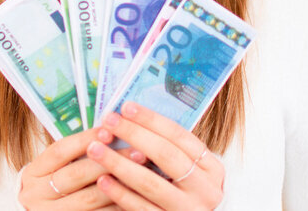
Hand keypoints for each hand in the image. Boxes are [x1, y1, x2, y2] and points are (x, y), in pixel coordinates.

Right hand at [19, 127, 148, 209]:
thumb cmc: (50, 189)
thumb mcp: (50, 171)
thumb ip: (73, 156)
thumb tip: (110, 133)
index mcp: (33, 173)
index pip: (60, 151)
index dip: (85, 139)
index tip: (110, 130)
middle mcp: (37, 195)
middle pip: (77, 174)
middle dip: (110, 161)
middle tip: (138, 152)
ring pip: (89, 199)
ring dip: (120, 185)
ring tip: (142, 174)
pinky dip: (116, 206)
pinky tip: (135, 198)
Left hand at [87, 102, 224, 210]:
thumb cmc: (183, 191)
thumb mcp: (187, 170)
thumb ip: (167, 149)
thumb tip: (129, 117)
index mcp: (212, 169)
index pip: (180, 136)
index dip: (152, 120)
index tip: (126, 107)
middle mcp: (205, 191)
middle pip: (166, 155)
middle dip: (134, 135)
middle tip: (109, 122)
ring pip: (150, 183)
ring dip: (119, 163)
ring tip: (95, 148)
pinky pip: (140, 208)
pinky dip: (120, 193)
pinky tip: (102, 180)